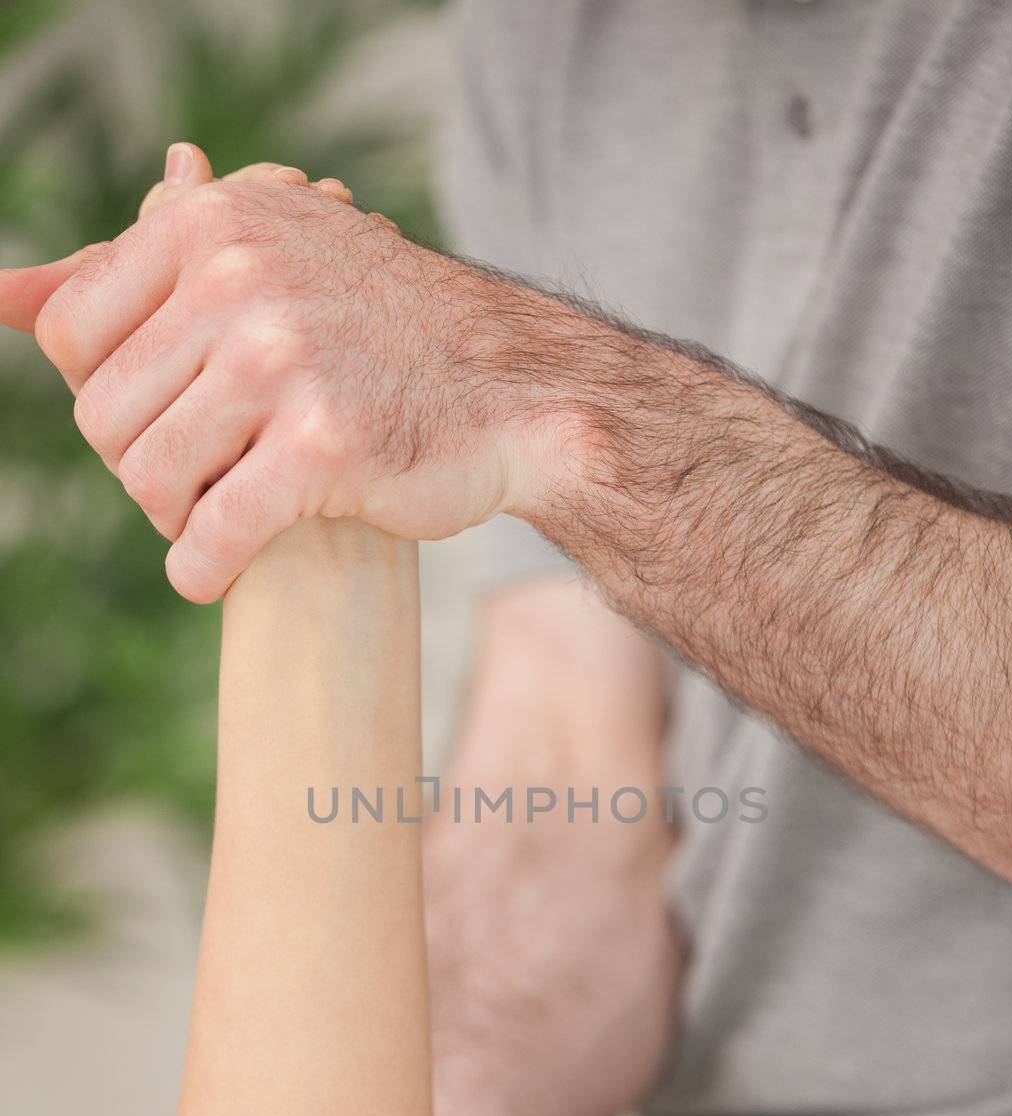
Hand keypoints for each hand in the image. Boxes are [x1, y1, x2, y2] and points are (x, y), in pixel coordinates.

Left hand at [0, 140, 576, 601]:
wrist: (517, 390)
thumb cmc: (382, 336)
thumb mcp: (263, 265)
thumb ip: (132, 273)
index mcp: (213, 228)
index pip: (74, 331)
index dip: (108, 396)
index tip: (169, 419)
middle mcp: (242, 282)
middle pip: (104, 414)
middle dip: (142, 466)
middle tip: (203, 480)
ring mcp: (284, 363)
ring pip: (148, 478)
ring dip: (174, 520)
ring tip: (219, 517)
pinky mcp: (322, 448)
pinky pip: (211, 535)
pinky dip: (200, 571)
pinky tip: (217, 573)